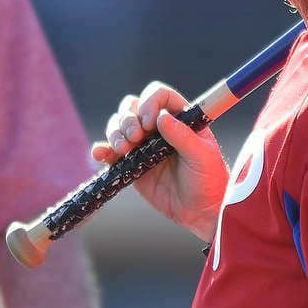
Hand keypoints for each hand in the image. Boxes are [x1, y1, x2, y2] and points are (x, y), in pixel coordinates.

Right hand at [90, 81, 227, 239]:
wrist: (199, 211)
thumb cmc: (208, 180)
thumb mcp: (202, 157)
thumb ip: (183, 137)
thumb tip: (162, 118)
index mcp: (180, 118)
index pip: (160, 96)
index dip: (151, 103)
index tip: (151, 123)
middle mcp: (158, 127)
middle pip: (132, 106)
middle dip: (128, 119)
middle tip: (136, 138)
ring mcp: (143, 145)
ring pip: (119, 125)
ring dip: (115, 132)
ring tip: (124, 150)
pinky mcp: (131, 164)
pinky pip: (110, 152)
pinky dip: (101, 150)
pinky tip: (99, 154)